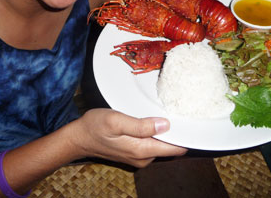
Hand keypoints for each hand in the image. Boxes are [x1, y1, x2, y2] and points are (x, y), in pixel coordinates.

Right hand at [71, 109, 186, 167]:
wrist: (78, 138)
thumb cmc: (95, 126)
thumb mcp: (116, 121)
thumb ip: (141, 125)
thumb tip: (165, 125)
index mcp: (142, 150)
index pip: (175, 148)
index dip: (185, 135)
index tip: (192, 121)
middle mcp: (143, 158)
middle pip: (170, 147)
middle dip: (176, 132)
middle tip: (180, 111)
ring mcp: (139, 157)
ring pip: (161, 145)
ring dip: (165, 132)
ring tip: (167, 113)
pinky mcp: (134, 154)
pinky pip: (153, 145)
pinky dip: (156, 134)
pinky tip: (153, 121)